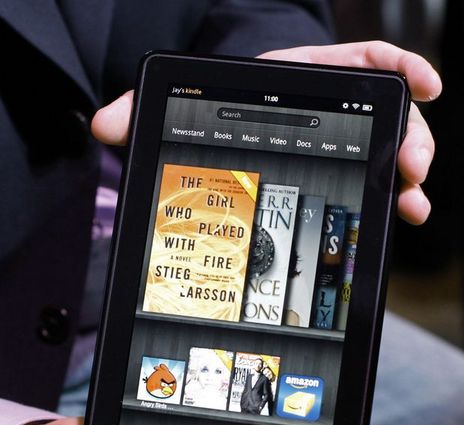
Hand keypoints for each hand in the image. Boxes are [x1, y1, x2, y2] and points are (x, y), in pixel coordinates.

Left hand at [92, 41, 440, 225]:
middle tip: (410, 166)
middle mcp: (327, 109)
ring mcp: (335, 142)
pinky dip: (389, 192)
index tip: (422, 84)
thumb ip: (144, 108)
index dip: (396, 68)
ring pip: (383, 151)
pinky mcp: (332, 171)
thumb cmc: (212, 111)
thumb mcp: (183, 106)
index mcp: (301, 82)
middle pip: (383, 114)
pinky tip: (401, 211)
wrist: (221, 129)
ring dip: (404, 174)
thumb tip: (105, 125)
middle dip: (408, 138)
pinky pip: (369, 179)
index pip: (358, 63)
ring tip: (410, 200)